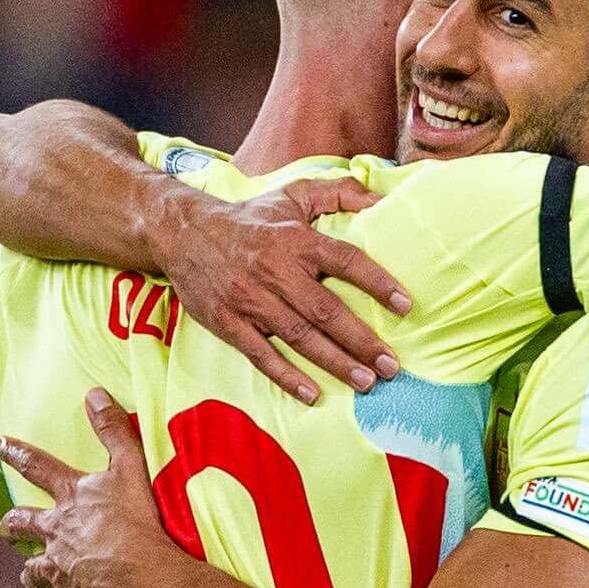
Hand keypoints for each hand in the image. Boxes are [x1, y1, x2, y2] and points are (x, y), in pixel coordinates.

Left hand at [0, 390, 177, 587]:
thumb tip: (94, 392)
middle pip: (24, 525)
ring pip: (33, 571)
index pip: (37, 467)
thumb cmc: (137, 522)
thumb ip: (112, 429)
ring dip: (31, 573)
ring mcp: (60, 569)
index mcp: (71, 499)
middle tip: (5, 526)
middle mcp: (57, 532)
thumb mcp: (130, 467)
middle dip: (13, 525)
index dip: (15, 452)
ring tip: (29, 576)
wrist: (141, 575)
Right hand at [145, 175, 407, 403]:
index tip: (405, 305)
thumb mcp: (293, 194)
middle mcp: (275, 270)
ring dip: (334, 362)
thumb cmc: (249, 218)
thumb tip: (382, 200)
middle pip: (326, 310)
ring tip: (367, 382)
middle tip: (392, 365)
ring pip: (299, 336)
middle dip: (361, 341)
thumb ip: (339, 194)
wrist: (183, 233)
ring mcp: (250, 299)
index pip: (345, 261)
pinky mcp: (228, 322)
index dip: (377, 283)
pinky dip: (286, 375)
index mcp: (295, 240)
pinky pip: (260, 353)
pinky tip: (312, 393)